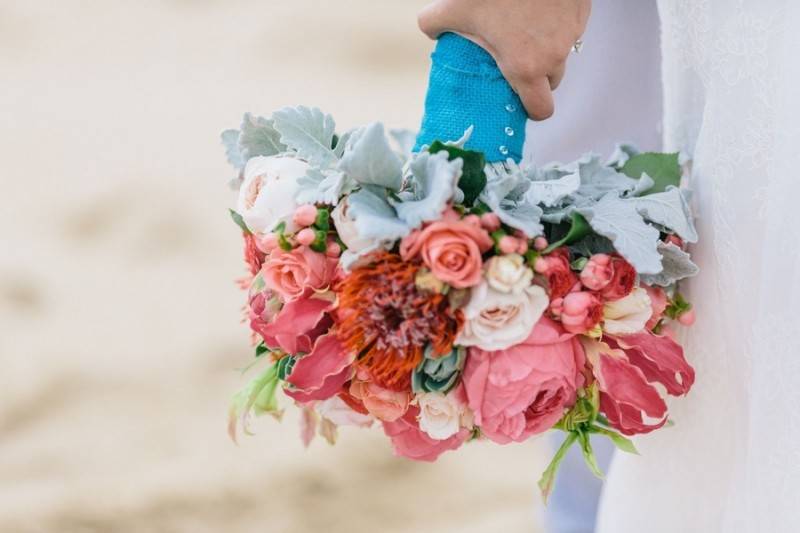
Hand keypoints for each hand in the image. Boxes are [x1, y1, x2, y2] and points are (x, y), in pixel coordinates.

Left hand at [418, 0, 591, 119]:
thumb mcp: (454, 7)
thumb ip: (435, 24)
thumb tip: (431, 31)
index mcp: (525, 66)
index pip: (541, 109)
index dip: (532, 109)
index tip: (521, 101)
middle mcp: (553, 55)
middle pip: (551, 81)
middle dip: (536, 75)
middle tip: (515, 58)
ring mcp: (572, 33)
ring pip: (562, 53)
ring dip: (547, 48)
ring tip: (525, 29)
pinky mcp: (581, 12)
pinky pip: (570, 28)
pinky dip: (557, 24)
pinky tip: (539, 9)